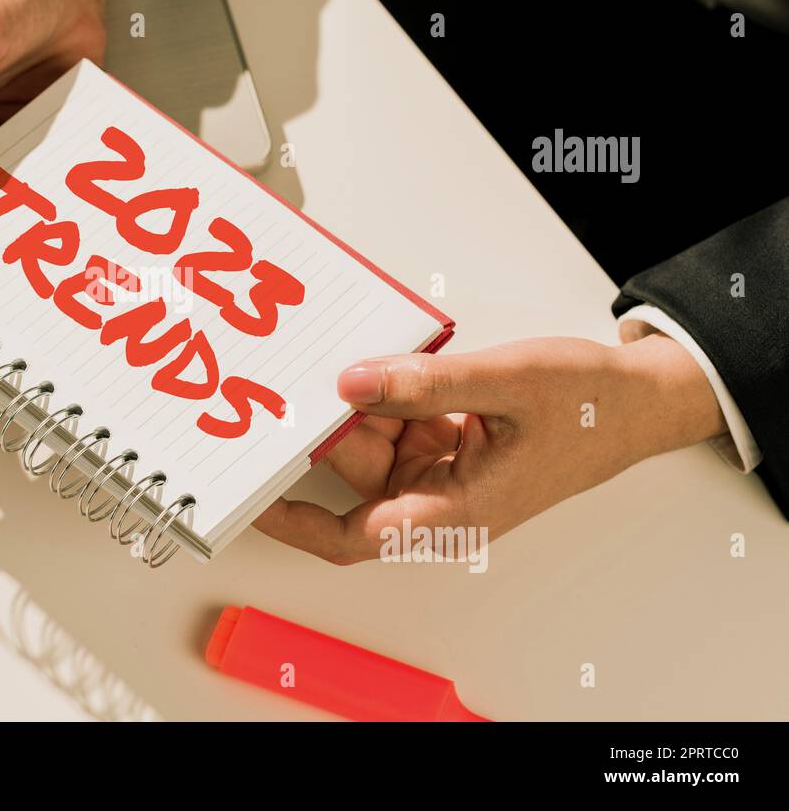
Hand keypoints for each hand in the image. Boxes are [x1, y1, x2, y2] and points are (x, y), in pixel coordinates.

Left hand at [253, 335, 726, 563]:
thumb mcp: (507, 383)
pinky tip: (386, 359)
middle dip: (329, 430)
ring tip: (354, 356)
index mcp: (457, 512)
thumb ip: (426, 384)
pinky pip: (398, 421)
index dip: (296, 524)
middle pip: (357, 475)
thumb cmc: (591, 406)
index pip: (355, 536)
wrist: (639, 401)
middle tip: (294, 382)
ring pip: (373, 442)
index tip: (252, 495)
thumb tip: (350, 383)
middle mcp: (442, 499)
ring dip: (361, 403)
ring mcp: (443, 471)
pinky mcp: (447, 445)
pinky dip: (388, 393)